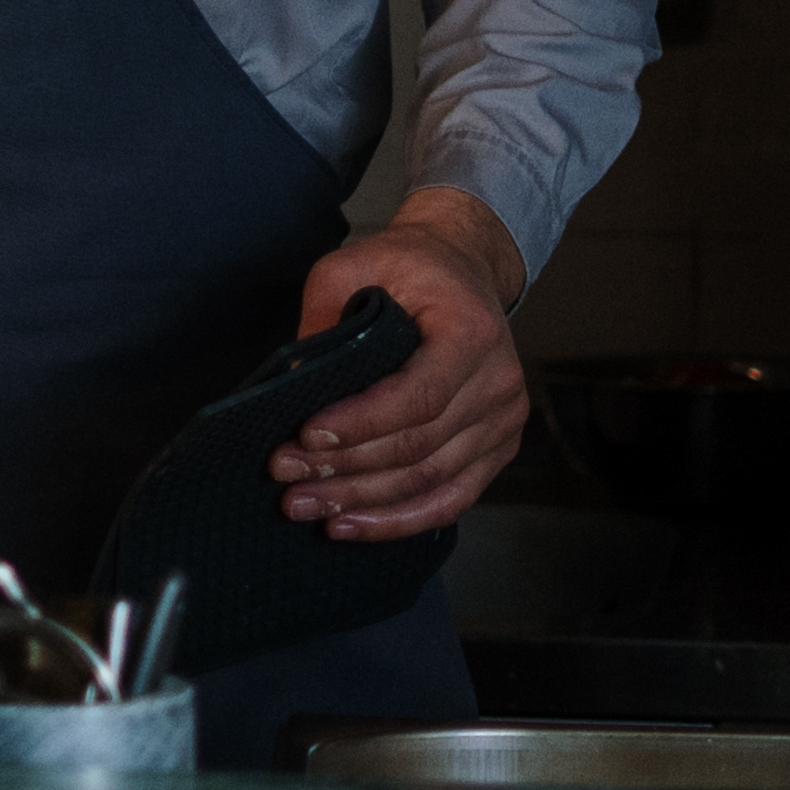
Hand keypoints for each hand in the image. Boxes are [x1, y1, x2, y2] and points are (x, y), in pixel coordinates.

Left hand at [273, 186, 530, 539]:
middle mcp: (500, 382)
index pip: (418, 396)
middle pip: (419, 445)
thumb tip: (290, 386)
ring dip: (363, 501)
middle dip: (346, 468)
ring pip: (430, 480)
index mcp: (472, 332)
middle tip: (285, 476)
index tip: (304, 434)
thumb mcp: (352, 265)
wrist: (463, 268)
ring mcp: (504, 422)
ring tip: (304, 506)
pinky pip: (451, 498)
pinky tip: (351, 525)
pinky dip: (400, 519)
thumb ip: (324, 318)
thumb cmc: (405, 267)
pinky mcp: (496, 449)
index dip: (360, 424)